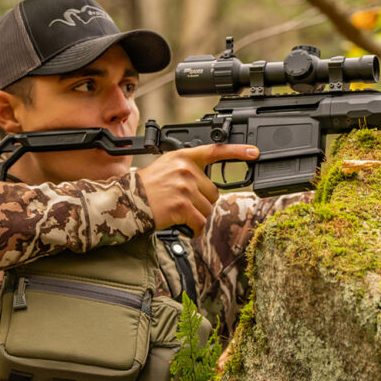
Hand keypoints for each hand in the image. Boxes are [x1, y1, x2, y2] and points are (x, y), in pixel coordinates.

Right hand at [137, 144, 258, 236]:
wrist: (125, 203)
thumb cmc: (146, 189)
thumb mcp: (167, 168)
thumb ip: (188, 170)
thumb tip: (209, 186)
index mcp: (183, 157)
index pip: (215, 150)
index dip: (238, 151)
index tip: (254, 152)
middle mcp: (186, 170)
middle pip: (214, 192)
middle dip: (202, 202)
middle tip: (182, 204)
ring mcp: (184, 187)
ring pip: (208, 209)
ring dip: (197, 216)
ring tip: (178, 213)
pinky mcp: (182, 205)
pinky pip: (200, 222)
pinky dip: (194, 229)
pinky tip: (182, 226)